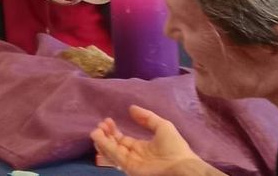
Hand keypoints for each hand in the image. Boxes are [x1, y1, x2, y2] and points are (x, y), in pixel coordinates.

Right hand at [90, 106, 220, 175]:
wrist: (181, 165)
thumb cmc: (175, 146)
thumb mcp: (162, 126)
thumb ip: (146, 117)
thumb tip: (131, 108)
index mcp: (141, 147)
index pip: (122, 139)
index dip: (113, 131)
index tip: (107, 120)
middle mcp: (133, 155)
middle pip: (114, 145)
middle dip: (105, 135)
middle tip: (100, 124)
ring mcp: (130, 162)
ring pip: (111, 152)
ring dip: (102, 141)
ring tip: (96, 130)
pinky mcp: (129, 167)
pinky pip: (115, 156)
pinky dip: (105, 147)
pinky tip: (99, 137)